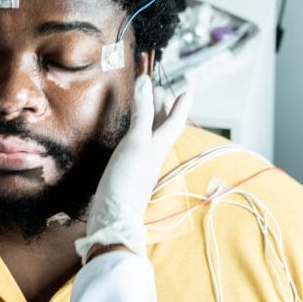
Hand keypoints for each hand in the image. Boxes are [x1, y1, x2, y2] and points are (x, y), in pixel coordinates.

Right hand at [75, 74, 191, 262]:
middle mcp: (151, 156)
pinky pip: (134, 148)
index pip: (172, 122)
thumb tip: (146, 82)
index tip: (188, 91)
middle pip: (161, 129)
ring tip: (146, 109)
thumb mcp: (137, 142)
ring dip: (149, 122)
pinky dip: (134, 136)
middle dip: (163, 110)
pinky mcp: (124, 175)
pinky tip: (127, 140)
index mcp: (157, 147)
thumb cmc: (128, 181)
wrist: (113, 219)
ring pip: (148, 138)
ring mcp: (138, 167)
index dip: (180, 106)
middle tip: (163, 93)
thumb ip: (142, 113)